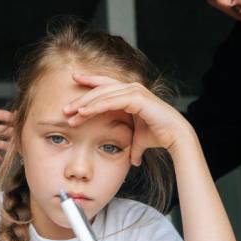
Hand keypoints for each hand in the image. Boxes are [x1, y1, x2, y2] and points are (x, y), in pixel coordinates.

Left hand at [63, 73, 189, 165]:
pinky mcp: (137, 98)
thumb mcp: (137, 138)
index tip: (74, 79)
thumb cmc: (158, 136)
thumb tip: (133, 160)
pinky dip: (96, 106)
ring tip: (70, 112)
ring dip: (84, 103)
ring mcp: (135, 91)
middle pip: (100, 89)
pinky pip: (110, 101)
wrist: (175, 137)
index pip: (106, 85)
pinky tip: (83, 112)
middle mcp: (132, 89)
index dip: (90, 81)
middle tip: (65, 107)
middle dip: (81, 97)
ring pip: (102, 94)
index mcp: (130, 93)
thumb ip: (133, 146)